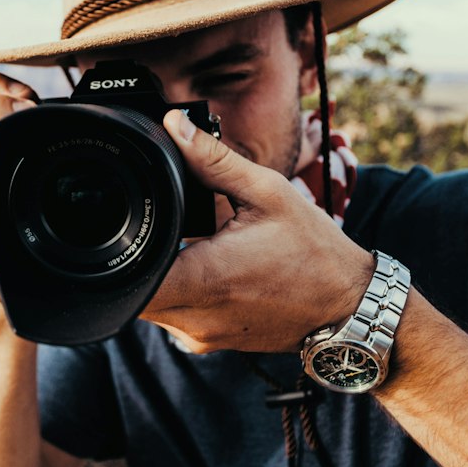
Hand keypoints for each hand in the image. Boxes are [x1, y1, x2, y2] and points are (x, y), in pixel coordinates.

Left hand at [142, 110, 372, 353]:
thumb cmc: (315, 251)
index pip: (127, 278)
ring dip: (156, 271)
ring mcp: (201, 335)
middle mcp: (194, 317)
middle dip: (138, 254)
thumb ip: (212, 158)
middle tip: (161, 222)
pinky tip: (202, 262)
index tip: (129, 222)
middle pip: (131, 288)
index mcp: (204, 278)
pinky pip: (172, 314)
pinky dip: (176, 288)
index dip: (117, 250)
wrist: (350, 307)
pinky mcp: (209, 341)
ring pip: (149, 303)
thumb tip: (174, 124)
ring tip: (188, 241)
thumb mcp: (266, 192)